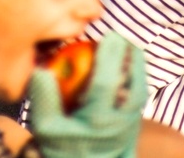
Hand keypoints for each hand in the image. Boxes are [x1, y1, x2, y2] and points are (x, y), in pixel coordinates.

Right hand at [26, 32, 148, 157]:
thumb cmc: (62, 148)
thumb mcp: (46, 128)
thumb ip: (44, 99)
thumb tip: (42, 70)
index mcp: (98, 119)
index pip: (107, 82)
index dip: (110, 56)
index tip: (108, 35)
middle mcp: (121, 121)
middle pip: (135, 84)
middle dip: (131, 57)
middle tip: (120, 37)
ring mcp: (132, 124)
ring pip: (141, 90)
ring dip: (137, 66)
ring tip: (128, 47)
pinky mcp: (135, 126)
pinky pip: (139, 96)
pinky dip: (136, 78)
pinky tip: (129, 66)